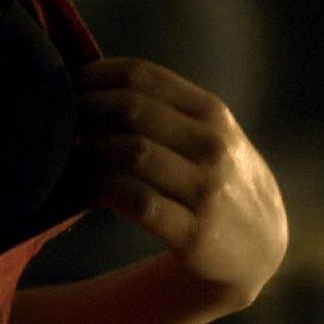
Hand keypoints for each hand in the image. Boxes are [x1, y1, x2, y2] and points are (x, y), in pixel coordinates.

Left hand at [78, 57, 286, 312]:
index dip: (98, 75)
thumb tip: (96, 83)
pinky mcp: (193, 233)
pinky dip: (100, 190)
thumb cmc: (221, 181)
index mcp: (213, 113)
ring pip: (132, 151)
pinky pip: (135, 201)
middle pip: (133, 109)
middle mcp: (213, 146)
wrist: (261, 248)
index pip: (145, 76)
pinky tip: (85, 189)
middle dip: (88, 110)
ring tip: (70, 153)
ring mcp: (206, 190)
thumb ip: (168, 110)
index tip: (70, 85)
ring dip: (91, 148)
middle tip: (62, 121)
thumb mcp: (213, 136)